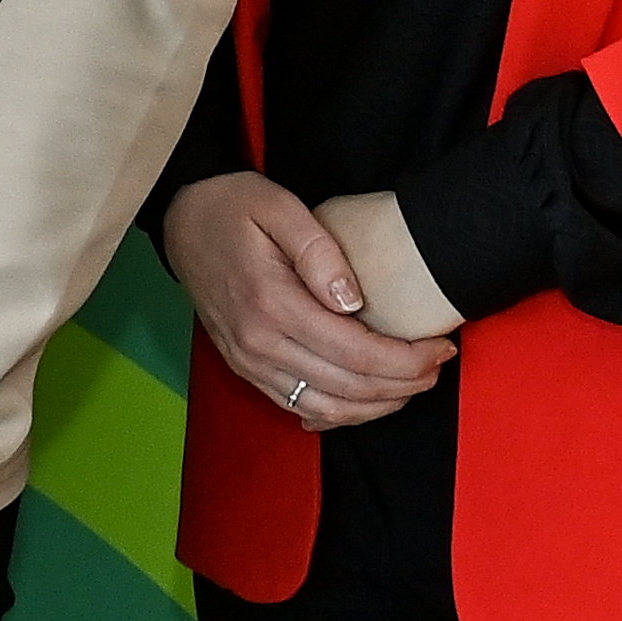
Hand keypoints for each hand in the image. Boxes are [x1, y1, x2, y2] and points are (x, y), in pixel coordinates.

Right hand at [162, 171, 456, 429]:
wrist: (181, 220)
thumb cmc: (232, 208)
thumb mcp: (279, 207)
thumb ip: (319, 251)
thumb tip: (354, 300)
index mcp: (270, 303)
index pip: (355, 352)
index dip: (407, 359)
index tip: (440, 346)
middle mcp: (257, 342)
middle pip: (349, 387)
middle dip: (405, 384)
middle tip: (437, 365)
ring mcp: (248, 361)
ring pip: (327, 408)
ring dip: (378, 405)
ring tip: (412, 384)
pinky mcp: (245, 367)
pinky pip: (299, 406)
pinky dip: (341, 413)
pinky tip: (367, 400)